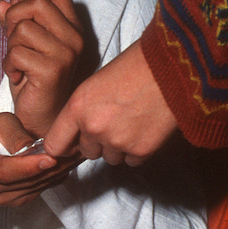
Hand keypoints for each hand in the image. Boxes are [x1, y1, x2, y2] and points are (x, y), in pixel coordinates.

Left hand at [0, 0, 83, 138]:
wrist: (43, 119)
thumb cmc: (34, 81)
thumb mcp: (22, 45)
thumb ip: (13, 22)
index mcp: (72, 27)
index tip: (18, 17)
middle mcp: (74, 37)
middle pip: (37, 3)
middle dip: (14, 18)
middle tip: (13, 41)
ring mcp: (66, 54)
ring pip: (23, 29)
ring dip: (10, 46)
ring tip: (17, 64)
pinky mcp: (52, 71)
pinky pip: (16, 52)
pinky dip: (8, 64)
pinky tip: (18, 76)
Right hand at [0, 112, 77, 228]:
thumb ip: (14, 134)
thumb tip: (35, 147)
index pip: (1, 170)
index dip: (26, 166)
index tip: (49, 158)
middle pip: (23, 181)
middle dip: (52, 167)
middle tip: (77, 150)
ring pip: (35, 187)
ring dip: (59, 172)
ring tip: (79, 154)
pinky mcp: (15, 203)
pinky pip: (39, 191)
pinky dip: (56, 177)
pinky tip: (70, 163)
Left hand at [42, 39, 178, 164]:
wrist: (173, 67)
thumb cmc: (135, 68)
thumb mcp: (95, 84)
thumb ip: (81, 111)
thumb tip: (75, 134)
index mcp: (77, 107)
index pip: (54, 145)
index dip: (62, 147)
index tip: (68, 146)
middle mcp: (93, 128)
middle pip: (86, 152)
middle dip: (97, 142)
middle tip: (115, 122)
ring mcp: (117, 141)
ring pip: (110, 158)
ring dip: (118, 147)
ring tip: (133, 121)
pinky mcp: (140, 150)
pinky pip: (131, 161)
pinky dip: (138, 149)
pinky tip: (145, 128)